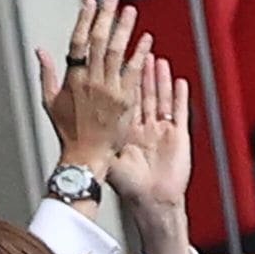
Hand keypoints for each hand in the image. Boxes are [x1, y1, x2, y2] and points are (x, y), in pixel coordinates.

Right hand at [36, 0, 151, 179]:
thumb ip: (46, 74)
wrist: (85, 155)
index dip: (84, 21)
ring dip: (125, 29)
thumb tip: (39, 50)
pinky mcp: (126, 100)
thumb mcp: (49, 102)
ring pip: (118, 52)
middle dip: (106, 17)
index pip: (78, 43)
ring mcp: (109, 90)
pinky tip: (146, 38)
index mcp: (72, 80)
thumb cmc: (66, 131)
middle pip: (99, 42)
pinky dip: (140, 53)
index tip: (91, 3)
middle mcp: (90, 82)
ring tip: (130, 11)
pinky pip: (134, 71)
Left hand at [108, 55, 192, 253]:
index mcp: (125, 133)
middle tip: (136, 52)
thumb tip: (75, 137)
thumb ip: (97, 147)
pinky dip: (178, 96)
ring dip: (159, 80)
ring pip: (160, 98)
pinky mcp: (177, 136)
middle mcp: (143, 129)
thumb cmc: (129, 186)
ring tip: (157, 60)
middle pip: (141, 95)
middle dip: (140, 73)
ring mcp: (160, 131)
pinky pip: (178, 112)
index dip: (117, 85)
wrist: (151, 201)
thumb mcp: (109, 162)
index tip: (111, 67)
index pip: (120, 102)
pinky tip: (179, 81)